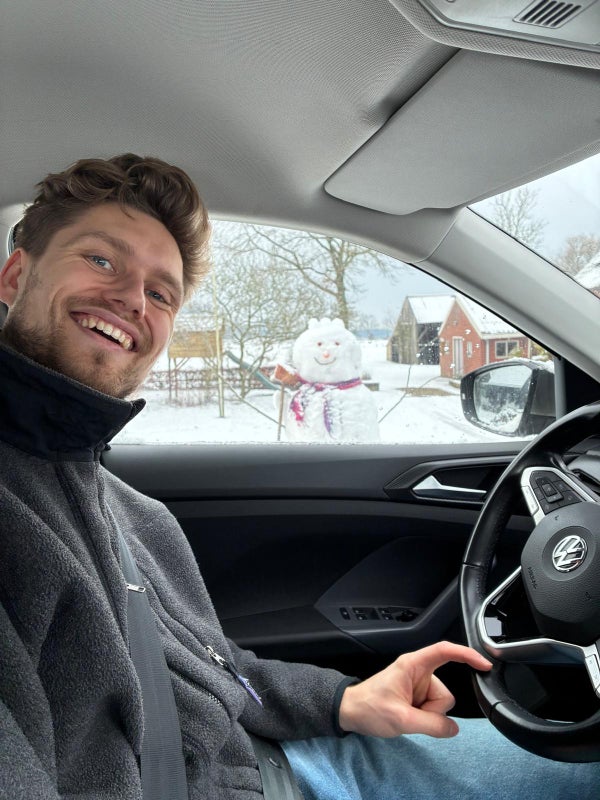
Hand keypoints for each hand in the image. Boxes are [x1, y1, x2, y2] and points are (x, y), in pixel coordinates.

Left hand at [338, 641, 491, 738]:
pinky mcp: (417, 696)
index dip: (467, 654)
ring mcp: (418, 685)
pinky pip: (433, 710)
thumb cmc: (369, 707)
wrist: (351, 713)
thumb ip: (431, 725)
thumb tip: (453, 728)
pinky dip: (425, 717)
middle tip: (410, 714)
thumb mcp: (401, 719)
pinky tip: (409, 717)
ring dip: (427, 715)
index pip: (445, 651)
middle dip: (433, 710)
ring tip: (406, 715)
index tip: (484, 663)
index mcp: (413, 665)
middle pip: (445, 692)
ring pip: (440, 704)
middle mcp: (418, 672)